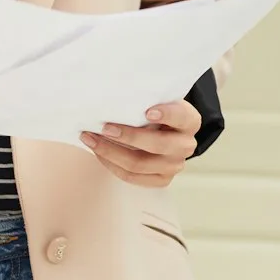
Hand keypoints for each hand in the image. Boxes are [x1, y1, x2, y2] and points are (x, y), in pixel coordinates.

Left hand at [80, 99, 200, 187]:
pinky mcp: (161, 179)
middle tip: (104, 127)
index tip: (147, 111)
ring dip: (110, 152)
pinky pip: (132, 176)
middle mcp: (185, 145)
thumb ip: (144, 100)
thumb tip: (114, 99)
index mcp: (189, 121)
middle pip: (158, 144)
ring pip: (139, 164)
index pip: (181, 116)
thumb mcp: (156, 101)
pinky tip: (98, 152)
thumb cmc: (154, 112)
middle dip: (128, 136)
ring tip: (90, 139)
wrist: (164, 132)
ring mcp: (174, 165)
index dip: (167, 114)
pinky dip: (111, 164)